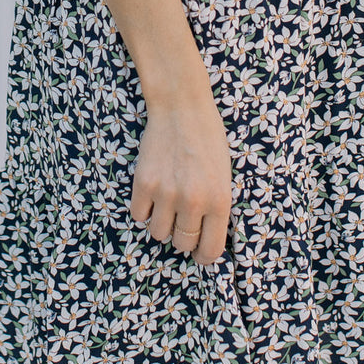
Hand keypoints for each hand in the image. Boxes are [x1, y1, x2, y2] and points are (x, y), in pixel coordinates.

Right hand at [129, 88, 232, 266]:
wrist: (182, 108)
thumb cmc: (208, 139)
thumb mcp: (224, 175)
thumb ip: (215, 207)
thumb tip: (205, 239)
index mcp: (220, 200)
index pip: (211, 250)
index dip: (204, 256)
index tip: (199, 253)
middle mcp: (194, 201)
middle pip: (182, 244)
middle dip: (182, 236)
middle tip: (182, 219)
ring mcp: (167, 193)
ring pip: (158, 233)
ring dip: (161, 222)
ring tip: (167, 202)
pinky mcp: (144, 183)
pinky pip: (139, 215)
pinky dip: (144, 208)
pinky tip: (153, 190)